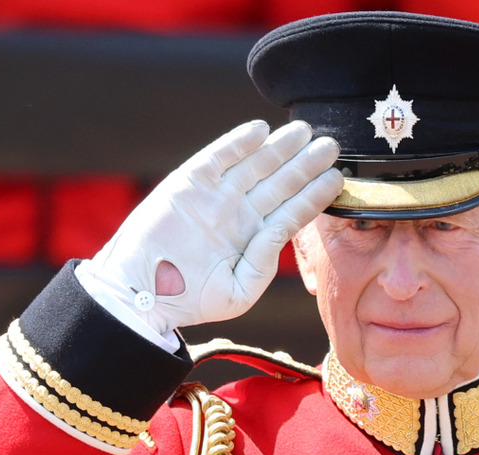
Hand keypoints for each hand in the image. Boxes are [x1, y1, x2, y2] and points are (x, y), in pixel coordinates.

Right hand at [79, 120, 342, 333]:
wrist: (141, 292)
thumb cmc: (189, 299)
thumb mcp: (238, 292)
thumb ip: (263, 263)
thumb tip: (280, 230)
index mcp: (253, 239)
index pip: (291, 211)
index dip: (314, 194)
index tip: (337, 179)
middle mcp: (239, 213)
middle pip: (279, 182)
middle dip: (305, 164)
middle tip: (332, 145)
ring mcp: (216, 196)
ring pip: (255, 165)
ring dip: (280, 148)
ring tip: (305, 132)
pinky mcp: (189, 182)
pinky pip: (218, 157)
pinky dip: (238, 143)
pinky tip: (261, 130)